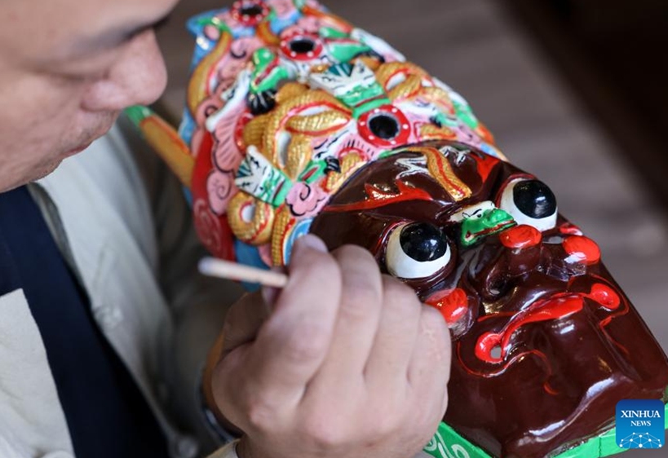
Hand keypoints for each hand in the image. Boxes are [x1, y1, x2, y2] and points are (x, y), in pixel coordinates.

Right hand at [208, 235, 450, 457]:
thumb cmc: (273, 404)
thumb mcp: (235, 360)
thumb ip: (253, 308)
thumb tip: (298, 265)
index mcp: (273, 400)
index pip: (305, 328)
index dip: (310, 272)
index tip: (305, 253)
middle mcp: (335, 413)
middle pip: (359, 303)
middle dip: (345, 262)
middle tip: (332, 267)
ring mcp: (389, 412)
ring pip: (400, 304)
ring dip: (378, 285)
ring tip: (359, 303)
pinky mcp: (428, 406)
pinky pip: (432, 324)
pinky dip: (408, 311)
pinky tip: (385, 329)